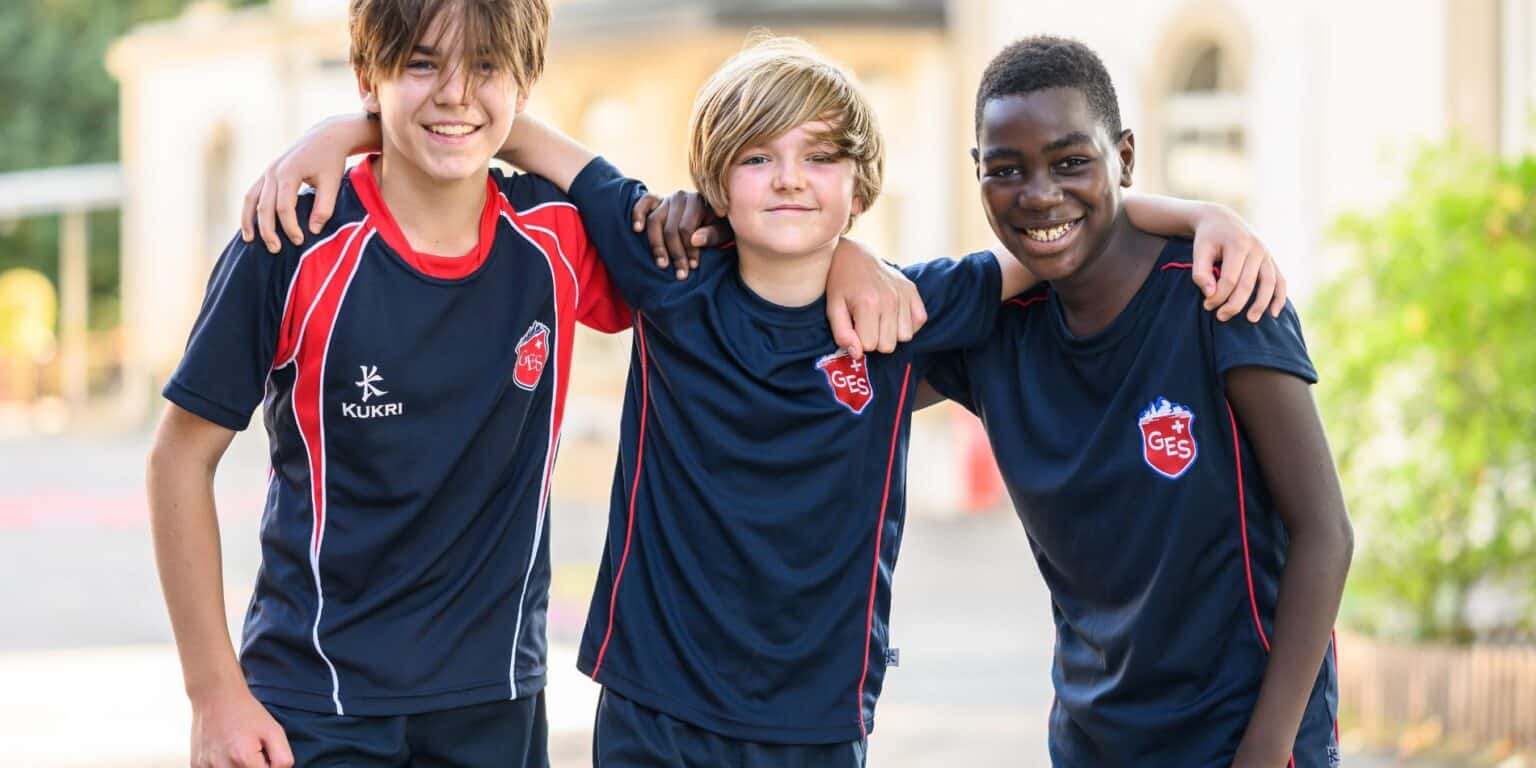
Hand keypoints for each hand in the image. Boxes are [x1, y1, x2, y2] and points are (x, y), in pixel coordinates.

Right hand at [189, 685, 293, 767]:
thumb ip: (282, 759)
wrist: (216, 698)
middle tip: (252, 753)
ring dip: (237, 767)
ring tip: (237, 752)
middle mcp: (222, 767)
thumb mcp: (274, 731)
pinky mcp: (195, 766)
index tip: (265, 757)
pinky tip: (225, 755)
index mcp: (244, 759)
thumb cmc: (246, 713)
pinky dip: (223, 767)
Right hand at [240, 116, 367, 252]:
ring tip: (249, 240)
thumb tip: (313, 231)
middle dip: (268, 230)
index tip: (299, 241)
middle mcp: (273, 171)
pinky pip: (252, 193)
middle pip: (264, 205)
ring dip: (248, 220)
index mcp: (289, 172)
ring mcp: (267, 171)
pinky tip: (251, 225)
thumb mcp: (333, 182)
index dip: (290, 226)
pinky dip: (249, 209)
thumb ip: (324, 207)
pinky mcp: (267, 173)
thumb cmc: (331, 161)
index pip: (284, 206)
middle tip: (276, 249)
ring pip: (251, 198)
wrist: (325, 137)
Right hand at [633, 190, 731, 279]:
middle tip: (680, 274)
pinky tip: (637, 230)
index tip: (692, 266)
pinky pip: (643, 203)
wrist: (712, 215)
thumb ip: (712, 235)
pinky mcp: (655, 200)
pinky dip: (638, 214)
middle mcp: (681, 197)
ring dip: (656, 245)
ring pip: (654, 221)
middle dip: (675, 253)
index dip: (689, 250)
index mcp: (699, 202)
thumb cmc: (718, 227)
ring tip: (662, 264)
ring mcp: (666, 198)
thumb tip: (694, 240)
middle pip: (670, 229)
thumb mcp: (723, 233)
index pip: (687, 229)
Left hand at [825, 239, 927, 357]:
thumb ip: (842, 334)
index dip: (859, 341)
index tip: (854, 326)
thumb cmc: (841, 283)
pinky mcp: (913, 290)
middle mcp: (890, 299)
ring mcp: (904, 294)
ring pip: (905, 337)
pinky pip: (919, 321)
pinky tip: (893, 315)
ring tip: (879, 318)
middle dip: (875, 340)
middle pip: (889, 345)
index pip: (870, 346)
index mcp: (868, 303)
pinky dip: (908, 323)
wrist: (855, 255)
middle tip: (866, 323)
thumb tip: (858, 354)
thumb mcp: (833, 308)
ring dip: (891, 333)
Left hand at [1190, 204, 1287, 322]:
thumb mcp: (1199, 251)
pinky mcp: (1271, 260)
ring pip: (1269, 284)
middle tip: (1221, 317)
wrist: (1222, 220)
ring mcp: (1267, 254)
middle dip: (1234, 304)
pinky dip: (1280, 298)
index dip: (1218, 296)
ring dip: (1261, 304)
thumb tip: (1210, 294)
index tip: (1206, 306)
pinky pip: (1280, 281)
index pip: (1230, 279)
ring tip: (1250, 320)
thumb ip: (1201, 272)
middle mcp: (1257, 249)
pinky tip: (1274, 314)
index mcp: (1238, 244)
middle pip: (1249, 284)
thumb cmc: (1208, 238)